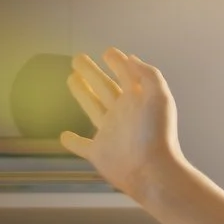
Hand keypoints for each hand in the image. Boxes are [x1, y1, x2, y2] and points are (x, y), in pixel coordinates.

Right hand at [61, 47, 187, 200]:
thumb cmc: (158, 134)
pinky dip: (72, 141)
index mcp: (137, 101)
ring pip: (92, 108)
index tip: (108, 51)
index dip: (118, 62)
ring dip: (81, 94)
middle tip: (77, 58)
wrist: (153, 171)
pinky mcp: (99, 153)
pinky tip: (64, 136)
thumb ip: (148, 74)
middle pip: (103, 87)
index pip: (125, 75)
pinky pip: (82, 146)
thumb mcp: (159, 96)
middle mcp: (123, 114)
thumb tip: (131, 58)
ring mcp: (110, 133)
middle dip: (91, 73)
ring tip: (71, 78)